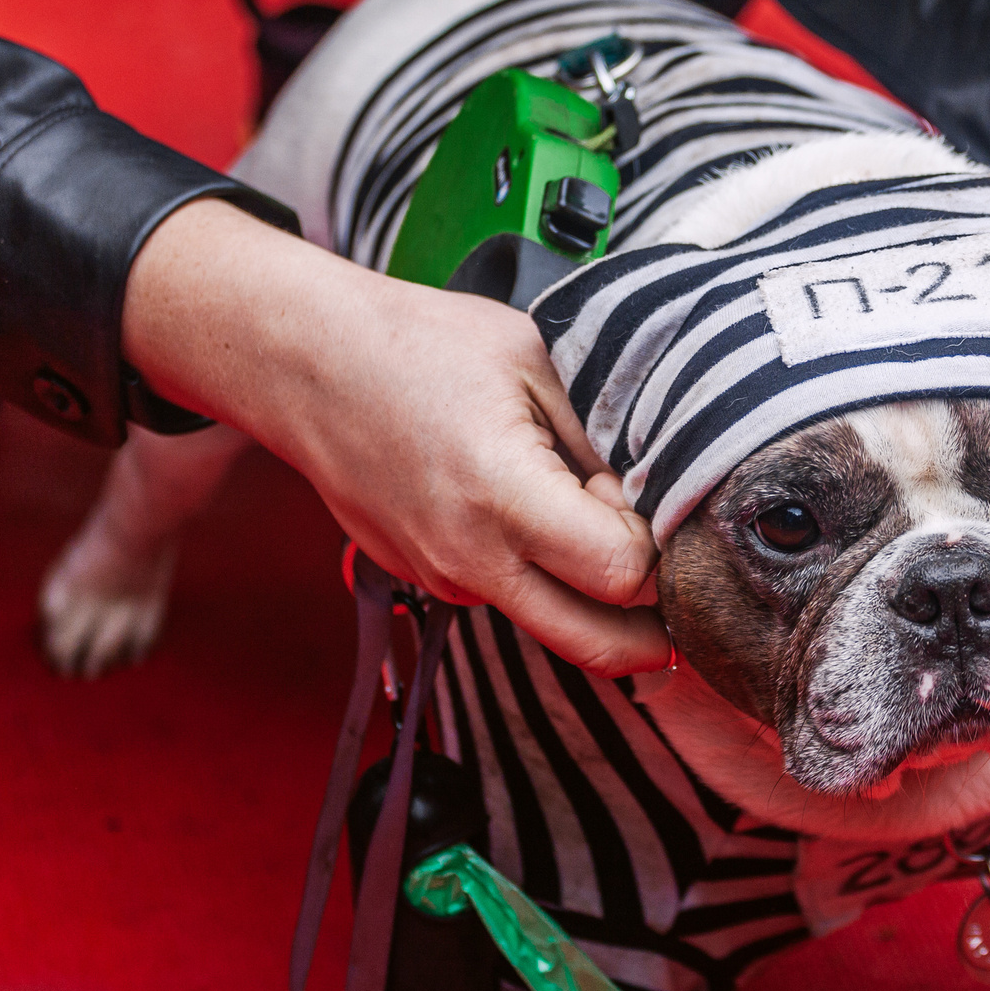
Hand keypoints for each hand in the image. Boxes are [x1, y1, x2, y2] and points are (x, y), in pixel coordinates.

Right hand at [121, 201, 668, 674]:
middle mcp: (470, 557)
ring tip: (592, 518)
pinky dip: (538, 573)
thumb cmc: (418, 345)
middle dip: (650, 633)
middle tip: (684, 599)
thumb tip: (652, 500)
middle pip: (594, 645)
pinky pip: (506, 596)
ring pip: (550, 622)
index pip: (622, 575)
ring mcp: (443, 578)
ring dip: (589, 596)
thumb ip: (601, 438)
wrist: (305, 363)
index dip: (657, 549)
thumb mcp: (535, 361)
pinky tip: (531, 512)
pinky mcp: (426, 580)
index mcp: (504, 495)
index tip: (658, 507)